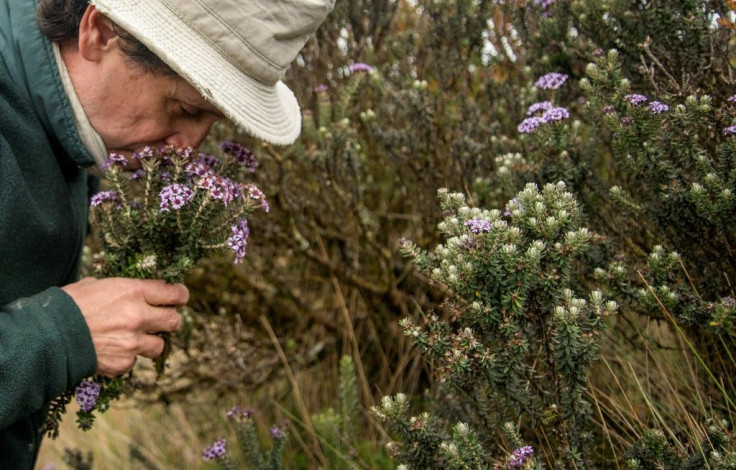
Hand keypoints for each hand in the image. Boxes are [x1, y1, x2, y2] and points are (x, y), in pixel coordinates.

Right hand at [62, 277, 188, 376]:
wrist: (47, 336)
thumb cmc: (68, 305)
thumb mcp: (96, 285)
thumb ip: (120, 289)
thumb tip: (131, 290)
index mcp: (133, 292)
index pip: (173, 293)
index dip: (179, 295)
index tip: (179, 297)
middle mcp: (139, 316)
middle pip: (175, 321)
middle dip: (170, 320)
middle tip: (161, 319)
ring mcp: (133, 342)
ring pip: (160, 345)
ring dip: (151, 342)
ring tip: (134, 338)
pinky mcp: (123, 362)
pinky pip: (135, 361)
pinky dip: (128, 357)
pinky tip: (112, 350)